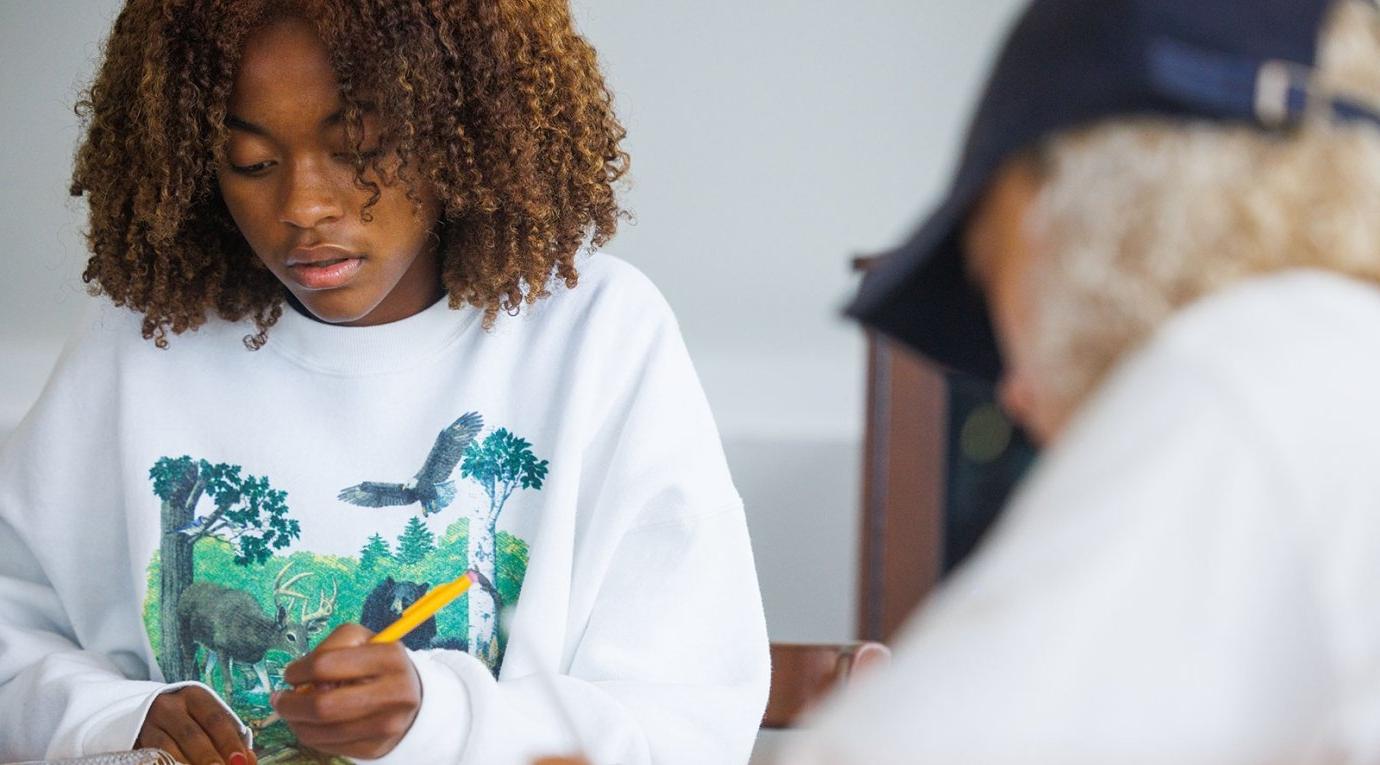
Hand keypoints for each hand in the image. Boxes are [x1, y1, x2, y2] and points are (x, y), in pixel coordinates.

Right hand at [136, 685, 254, 764]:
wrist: (144, 714)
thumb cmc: (188, 720)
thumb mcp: (207, 722)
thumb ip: (228, 739)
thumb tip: (248, 760)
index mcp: (195, 697)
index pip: (216, 719)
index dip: (229, 742)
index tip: (240, 761)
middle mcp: (170, 706)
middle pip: (193, 735)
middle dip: (209, 758)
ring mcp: (150, 724)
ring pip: (169, 749)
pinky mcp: (137, 741)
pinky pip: (153, 758)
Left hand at [271, 623, 421, 759]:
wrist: (412, 696)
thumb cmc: (378, 664)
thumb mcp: (360, 641)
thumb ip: (328, 650)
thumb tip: (301, 684)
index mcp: (390, 657)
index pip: (326, 665)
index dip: (298, 671)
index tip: (291, 674)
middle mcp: (394, 693)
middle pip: (323, 706)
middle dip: (290, 704)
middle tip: (279, 700)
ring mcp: (387, 725)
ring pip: (321, 732)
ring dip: (295, 722)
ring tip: (292, 712)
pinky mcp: (377, 748)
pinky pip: (329, 747)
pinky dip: (311, 736)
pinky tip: (311, 724)